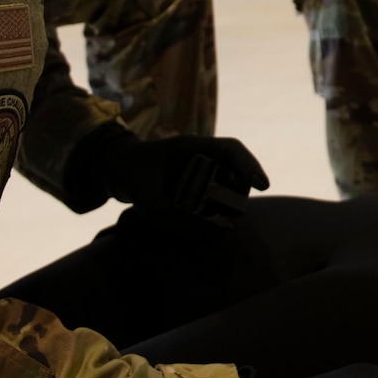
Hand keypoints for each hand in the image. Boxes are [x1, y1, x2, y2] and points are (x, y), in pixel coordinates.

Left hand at [66, 126, 268, 223]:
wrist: (114, 168)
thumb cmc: (128, 175)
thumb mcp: (143, 198)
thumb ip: (171, 216)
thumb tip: (211, 232)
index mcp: (191, 146)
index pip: (230, 150)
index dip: (250, 166)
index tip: (263, 186)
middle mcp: (201, 153)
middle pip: (236, 169)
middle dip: (239, 193)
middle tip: (231, 217)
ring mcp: (201, 164)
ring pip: (230, 182)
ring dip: (228, 201)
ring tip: (214, 221)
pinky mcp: (198, 178)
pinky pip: (219, 190)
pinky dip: (218, 206)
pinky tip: (206, 220)